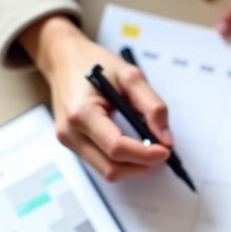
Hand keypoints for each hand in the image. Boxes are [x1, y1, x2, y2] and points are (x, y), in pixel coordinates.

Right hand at [19, 15, 172, 180]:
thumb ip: (152, 105)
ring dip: (134, 166)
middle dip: (142, 165)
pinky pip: (101, 163)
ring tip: (151, 148)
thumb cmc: (93, 63)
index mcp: (81, 113)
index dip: (145, 154)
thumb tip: (166, 137)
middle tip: (163, 151)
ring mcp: (69, 141)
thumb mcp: (130, 75)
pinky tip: (135, 146)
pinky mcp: (73, 144)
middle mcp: (70, 132)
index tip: (166, 150)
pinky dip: (123, 160)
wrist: (64, 59)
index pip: (116, 148)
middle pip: (112, 168)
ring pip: (107, 171)